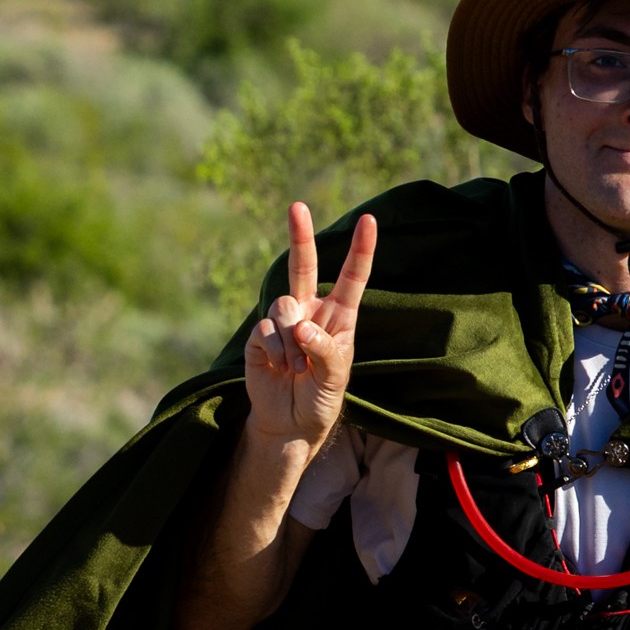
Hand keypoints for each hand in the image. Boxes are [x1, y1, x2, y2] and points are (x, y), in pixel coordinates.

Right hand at [243, 199, 376, 460]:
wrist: (290, 423)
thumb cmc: (320, 399)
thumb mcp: (334, 379)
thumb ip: (325, 352)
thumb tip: (301, 328)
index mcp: (338, 317)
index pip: (351, 278)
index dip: (360, 250)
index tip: (369, 220)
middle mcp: (310, 311)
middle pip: (303, 266)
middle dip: (300, 236)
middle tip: (297, 206)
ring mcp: (283, 321)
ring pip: (285, 305)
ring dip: (292, 340)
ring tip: (297, 368)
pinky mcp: (259, 334)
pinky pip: (266, 328)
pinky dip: (275, 349)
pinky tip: (279, 367)